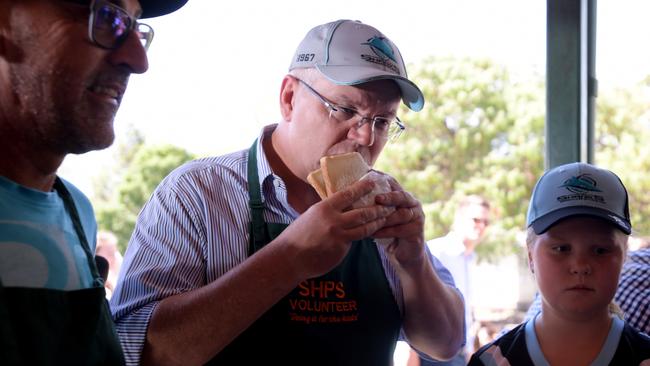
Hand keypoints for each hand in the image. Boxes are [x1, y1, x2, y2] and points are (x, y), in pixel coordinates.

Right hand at [276, 178, 393, 279]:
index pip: (347, 194)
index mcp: (324, 208)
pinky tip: (372, 233)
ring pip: (364, 229)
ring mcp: (338, 237)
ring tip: (385, 219)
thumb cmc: (298, 234)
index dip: (362, 187)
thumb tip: (341, 202)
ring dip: (376, 224)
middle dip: (377, 209)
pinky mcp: (341, 250)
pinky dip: (363, 236)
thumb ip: (328, 210)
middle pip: (362, 213)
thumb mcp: (311, 215)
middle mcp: (333, 221)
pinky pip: (355, 241)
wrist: (290, 257)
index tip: (372, 182)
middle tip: (387, 205)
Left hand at [372, 176, 425, 268]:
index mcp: (403, 196)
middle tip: (377, 198)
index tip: (370, 176)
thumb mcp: (380, 214)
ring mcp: (418, 217)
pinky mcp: (417, 231)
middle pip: (402, 196)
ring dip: (385, 218)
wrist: (404, 252)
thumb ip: (372, 203)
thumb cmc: (388, 230)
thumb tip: (348, 191)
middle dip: (389, 197)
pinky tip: (373, 234)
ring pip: (402, 214)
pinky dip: (386, 232)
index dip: (383, 179)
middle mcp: (413, 204)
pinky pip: (401, 230)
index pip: (394, 184)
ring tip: (370, 220)